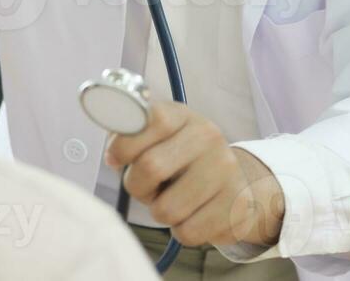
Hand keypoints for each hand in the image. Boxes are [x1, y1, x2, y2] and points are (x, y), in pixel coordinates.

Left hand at [104, 101, 284, 248]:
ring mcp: (226, 170)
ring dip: (160, 212)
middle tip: (145, 187)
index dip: (122, 145)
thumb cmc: (182, 161)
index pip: (145, 121)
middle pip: (150, 167)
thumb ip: (130, 136)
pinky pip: (187, 232)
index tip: (116, 159)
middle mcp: (208, 137)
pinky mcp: (237, 206)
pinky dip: (181, 230)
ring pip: (166, 209)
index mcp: (183, 116)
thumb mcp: (158, 138)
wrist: (236, 184)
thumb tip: (113, 152)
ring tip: (172, 200)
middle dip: (137, 186)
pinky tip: (192, 214)